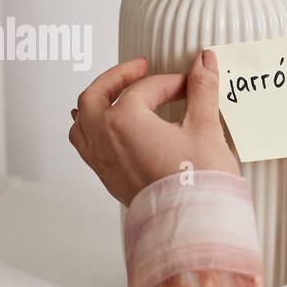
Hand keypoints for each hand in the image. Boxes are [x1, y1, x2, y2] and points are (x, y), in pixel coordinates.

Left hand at [69, 50, 239, 206]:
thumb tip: (204, 60)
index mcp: (124, 120)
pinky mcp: (107, 179)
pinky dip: (91, 130)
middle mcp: (104, 138)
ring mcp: (101, 161)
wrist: (193, 226)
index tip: (190, 85)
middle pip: (96, 95)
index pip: (146, 89)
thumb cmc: (199, 182)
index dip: (171, 82)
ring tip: (112, 96)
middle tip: (140, 68)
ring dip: (95, 104)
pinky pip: (86, 146)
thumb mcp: (204, 127)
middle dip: (117, 77)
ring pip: (82, 122)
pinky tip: (107, 131)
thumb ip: (202, 89)